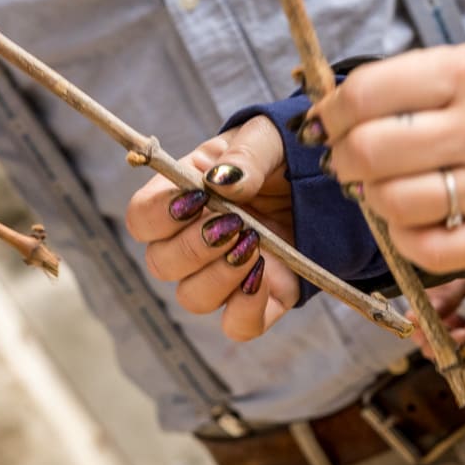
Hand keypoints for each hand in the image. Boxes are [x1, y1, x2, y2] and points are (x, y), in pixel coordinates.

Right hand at [125, 116, 301, 341]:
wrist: (323, 180)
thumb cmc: (281, 154)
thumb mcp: (266, 138)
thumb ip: (244, 155)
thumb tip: (220, 182)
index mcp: (180, 197)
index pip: (140, 218)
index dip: (159, 214)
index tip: (199, 195)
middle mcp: (191, 242)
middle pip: (160, 264)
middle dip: (195, 245)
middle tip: (235, 221)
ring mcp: (224, 276)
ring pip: (192, 298)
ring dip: (220, 274)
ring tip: (254, 243)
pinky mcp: (259, 301)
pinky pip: (237, 326)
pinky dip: (246, 307)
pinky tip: (263, 273)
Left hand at [311, 43, 464, 271]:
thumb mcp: (452, 69)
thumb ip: (390, 87)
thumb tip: (319, 120)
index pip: (364, 95)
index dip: (329, 114)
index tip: (325, 124)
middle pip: (370, 151)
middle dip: (342, 158)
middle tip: (349, 158)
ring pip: (392, 203)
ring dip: (371, 197)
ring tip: (382, 185)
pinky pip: (427, 250)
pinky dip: (404, 237)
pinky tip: (411, 216)